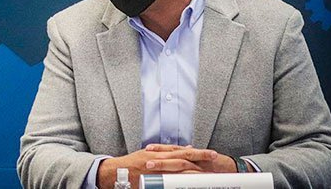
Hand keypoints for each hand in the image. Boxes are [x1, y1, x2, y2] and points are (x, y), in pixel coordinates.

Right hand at [97, 144, 221, 187]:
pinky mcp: (154, 178)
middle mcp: (159, 159)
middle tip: (214, 156)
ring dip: (196, 168)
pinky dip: (182, 177)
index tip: (208, 153)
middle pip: (184, 156)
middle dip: (200, 156)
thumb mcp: (146, 155)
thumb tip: (180, 150)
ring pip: (180, 166)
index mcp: (159, 153)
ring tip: (209, 170)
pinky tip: (191, 179)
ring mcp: (157, 169)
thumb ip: (162, 154)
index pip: (181, 151)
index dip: (196, 151)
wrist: (115, 172)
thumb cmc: (129, 165)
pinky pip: (171, 178)